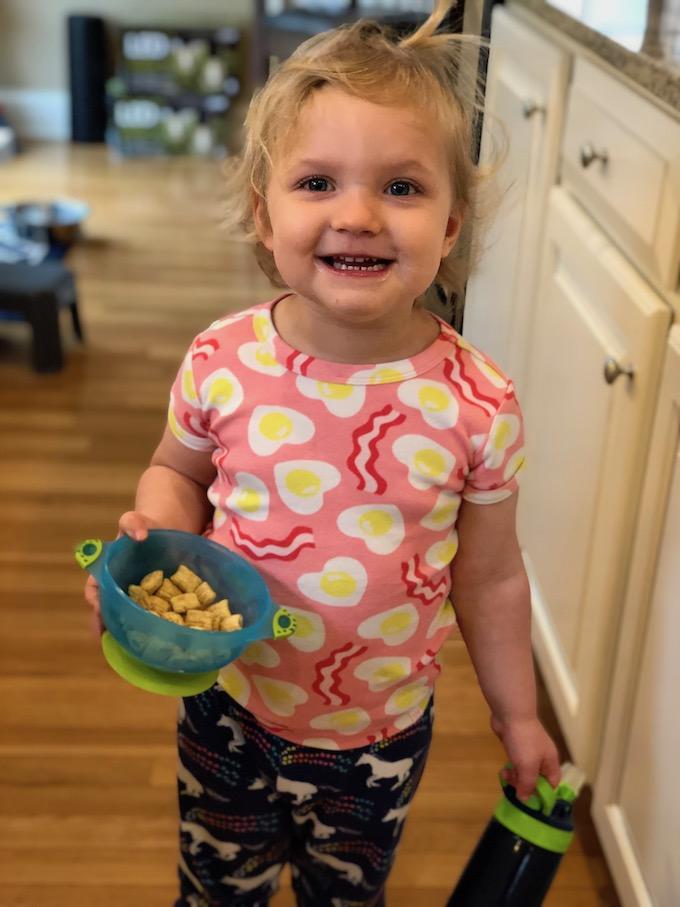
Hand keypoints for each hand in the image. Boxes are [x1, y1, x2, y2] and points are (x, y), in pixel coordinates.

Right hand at [82, 511, 157, 638]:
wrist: (167, 529)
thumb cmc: (143, 527)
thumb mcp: (134, 522)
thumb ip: (132, 523)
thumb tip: (139, 534)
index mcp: (107, 570)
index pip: (94, 589)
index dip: (95, 600)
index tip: (98, 608)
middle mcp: (119, 586)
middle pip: (107, 608)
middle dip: (106, 622)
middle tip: (107, 636)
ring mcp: (137, 595)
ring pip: (126, 615)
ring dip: (124, 629)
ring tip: (128, 642)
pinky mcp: (156, 599)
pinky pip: (149, 614)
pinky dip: (148, 624)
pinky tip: (155, 634)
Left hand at [491, 715, 560, 800]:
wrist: (511, 714)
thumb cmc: (523, 741)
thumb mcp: (527, 767)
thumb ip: (527, 785)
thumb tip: (525, 799)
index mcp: (550, 762)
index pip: (552, 784)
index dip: (544, 794)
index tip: (531, 801)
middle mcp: (542, 758)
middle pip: (536, 779)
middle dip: (525, 785)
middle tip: (514, 785)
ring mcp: (529, 751)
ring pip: (524, 772)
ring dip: (515, 777)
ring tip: (506, 775)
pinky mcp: (517, 746)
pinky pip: (516, 763)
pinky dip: (511, 768)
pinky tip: (504, 770)